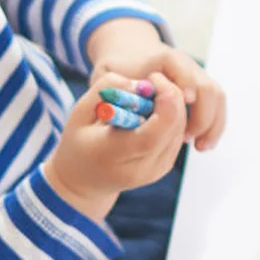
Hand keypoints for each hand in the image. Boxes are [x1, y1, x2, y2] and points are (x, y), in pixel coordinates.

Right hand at [45, 70, 187, 221]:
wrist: (83, 180)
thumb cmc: (79, 141)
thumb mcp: (80, 112)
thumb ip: (106, 89)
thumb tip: (141, 84)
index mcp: (114, 156)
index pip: (152, 134)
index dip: (164, 101)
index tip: (153, 79)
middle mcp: (140, 169)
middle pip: (173, 127)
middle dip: (170, 95)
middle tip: (153, 80)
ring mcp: (156, 170)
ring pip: (180, 128)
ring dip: (172, 104)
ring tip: (147, 98)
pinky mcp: (165, 166)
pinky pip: (178, 133)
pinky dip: (172, 116)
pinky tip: (152, 110)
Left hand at [87, 19, 226, 151]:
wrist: (130, 52)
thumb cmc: (118, 67)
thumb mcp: (109, 75)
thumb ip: (115, 89)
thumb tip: (130, 109)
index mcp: (163, 58)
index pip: (182, 70)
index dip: (185, 86)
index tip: (184, 104)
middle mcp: (185, 63)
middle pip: (206, 87)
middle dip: (201, 116)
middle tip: (187, 139)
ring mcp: (195, 74)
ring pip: (216, 96)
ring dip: (211, 123)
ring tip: (199, 147)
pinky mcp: (200, 87)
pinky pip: (216, 104)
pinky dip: (213, 125)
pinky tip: (202, 144)